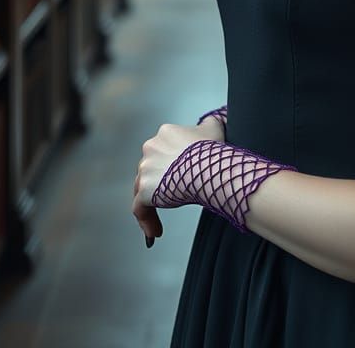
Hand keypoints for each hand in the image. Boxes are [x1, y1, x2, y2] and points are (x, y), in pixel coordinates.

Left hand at [132, 122, 224, 244]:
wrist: (206, 167)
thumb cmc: (212, 150)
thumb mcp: (214, 129)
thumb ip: (210, 123)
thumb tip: (213, 120)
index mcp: (164, 134)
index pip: (161, 150)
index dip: (170, 165)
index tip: (180, 178)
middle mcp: (150, 148)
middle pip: (150, 169)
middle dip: (159, 184)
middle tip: (173, 198)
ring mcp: (145, 169)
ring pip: (143, 189)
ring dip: (152, 204)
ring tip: (160, 224)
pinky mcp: (143, 190)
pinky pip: (140, 209)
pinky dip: (146, 220)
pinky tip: (155, 234)